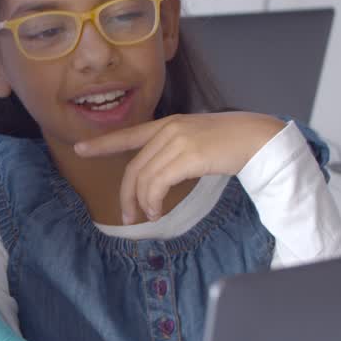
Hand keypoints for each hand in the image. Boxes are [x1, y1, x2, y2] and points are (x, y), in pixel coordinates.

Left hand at [74, 112, 283, 223]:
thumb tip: (161, 178)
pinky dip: (153, 201)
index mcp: (169, 124)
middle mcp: (169, 129)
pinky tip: (158, 211)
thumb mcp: (198, 142)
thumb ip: (177, 152)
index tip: (80, 149)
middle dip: (126, 194)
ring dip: (142, 203)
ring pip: (144, 178)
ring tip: (149, 216)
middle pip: (134, 167)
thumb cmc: (234, 144)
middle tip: (126, 216)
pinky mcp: (188, 156)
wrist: (260, 137)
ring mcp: (178, 141)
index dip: (102, 144)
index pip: (129, 135)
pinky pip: (158, 184)